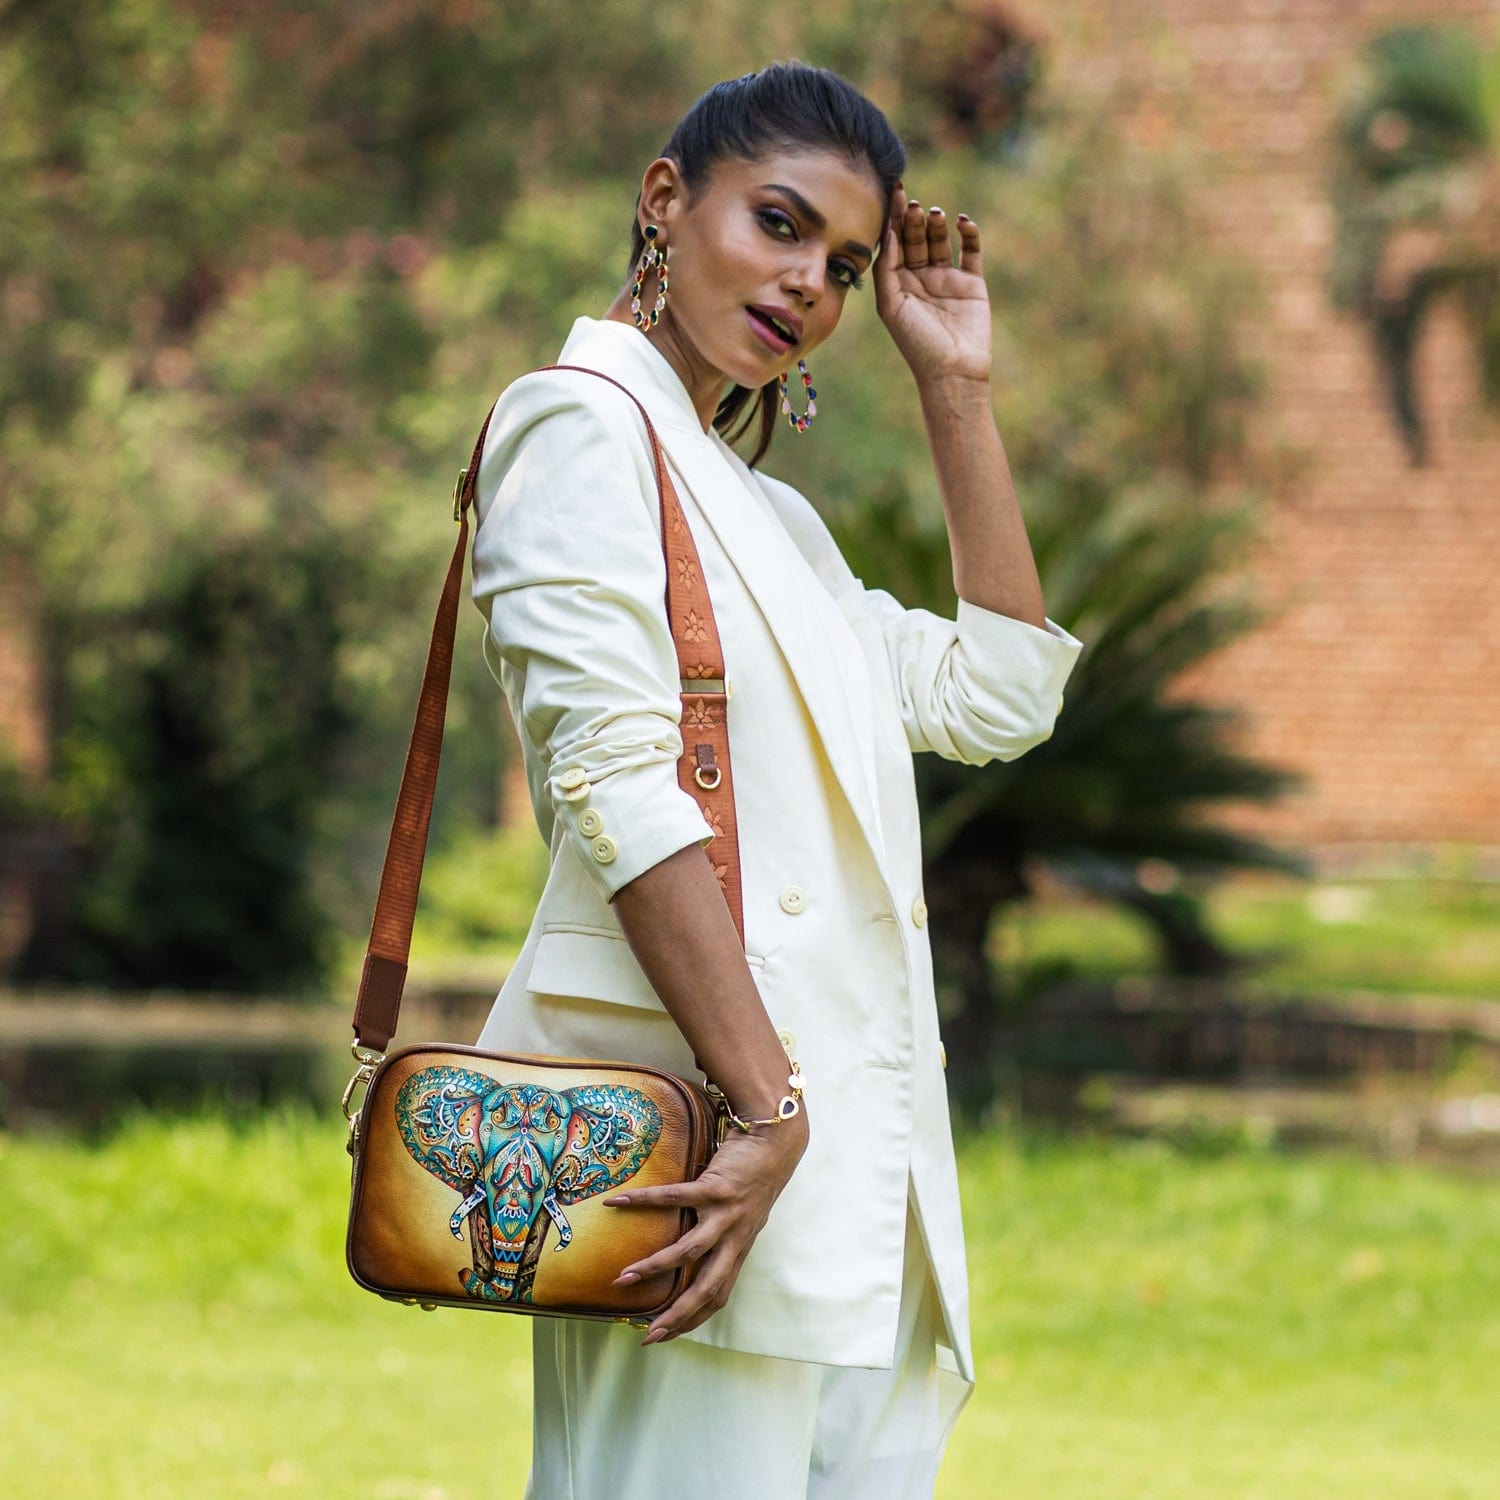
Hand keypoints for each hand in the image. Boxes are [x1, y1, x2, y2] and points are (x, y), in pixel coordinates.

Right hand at [602, 1110, 808, 1345]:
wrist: (776, 1141)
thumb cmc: (755, 1178)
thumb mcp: (744, 1217)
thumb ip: (724, 1235)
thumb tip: (694, 1250)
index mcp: (739, 1248)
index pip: (717, 1296)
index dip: (693, 1320)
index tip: (664, 1335)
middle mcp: (734, 1237)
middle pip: (707, 1288)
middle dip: (677, 1314)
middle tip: (647, 1334)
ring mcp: (726, 1214)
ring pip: (689, 1251)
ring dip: (655, 1267)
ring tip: (623, 1278)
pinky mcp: (716, 1187)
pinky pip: (675, 1197)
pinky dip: (644, 1201)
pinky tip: (618, 1202)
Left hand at [873, 182, 992, 388]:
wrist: (953, 370)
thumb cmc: (916, 343)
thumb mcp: (891, 306)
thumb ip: (886, 269)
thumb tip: (888, 233)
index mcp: (897, 284)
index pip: (894, 244)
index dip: (893, 219)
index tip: (893, 194)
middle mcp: (920, 278)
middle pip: (916, 238)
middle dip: (912, 219)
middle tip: (912, 203)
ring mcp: (947, 279)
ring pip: (941, 241)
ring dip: (937, 224)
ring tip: (933, 214)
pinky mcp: (972, 282)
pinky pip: (971, 251)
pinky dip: (969, 234)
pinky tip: (962, 222)